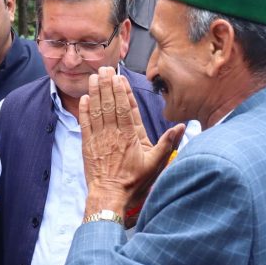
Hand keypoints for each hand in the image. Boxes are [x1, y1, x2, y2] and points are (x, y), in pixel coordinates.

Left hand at [79, 67, 183, 214]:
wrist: (109, 196)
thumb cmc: (133, 182)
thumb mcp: (155, 164)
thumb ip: (167, 143)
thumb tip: (181, 127)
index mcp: (130, 136)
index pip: (125, 108)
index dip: (121, 91)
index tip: (118, 77)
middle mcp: (113, 134)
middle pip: (109, 104)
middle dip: (106, 85)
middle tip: (105, 69)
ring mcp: (99, 139)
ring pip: (97, 111)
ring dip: (94, 93)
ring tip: (93, 77)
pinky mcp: (87, 146)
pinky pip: (85, 124)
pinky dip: (84, 110)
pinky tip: (84, 99)